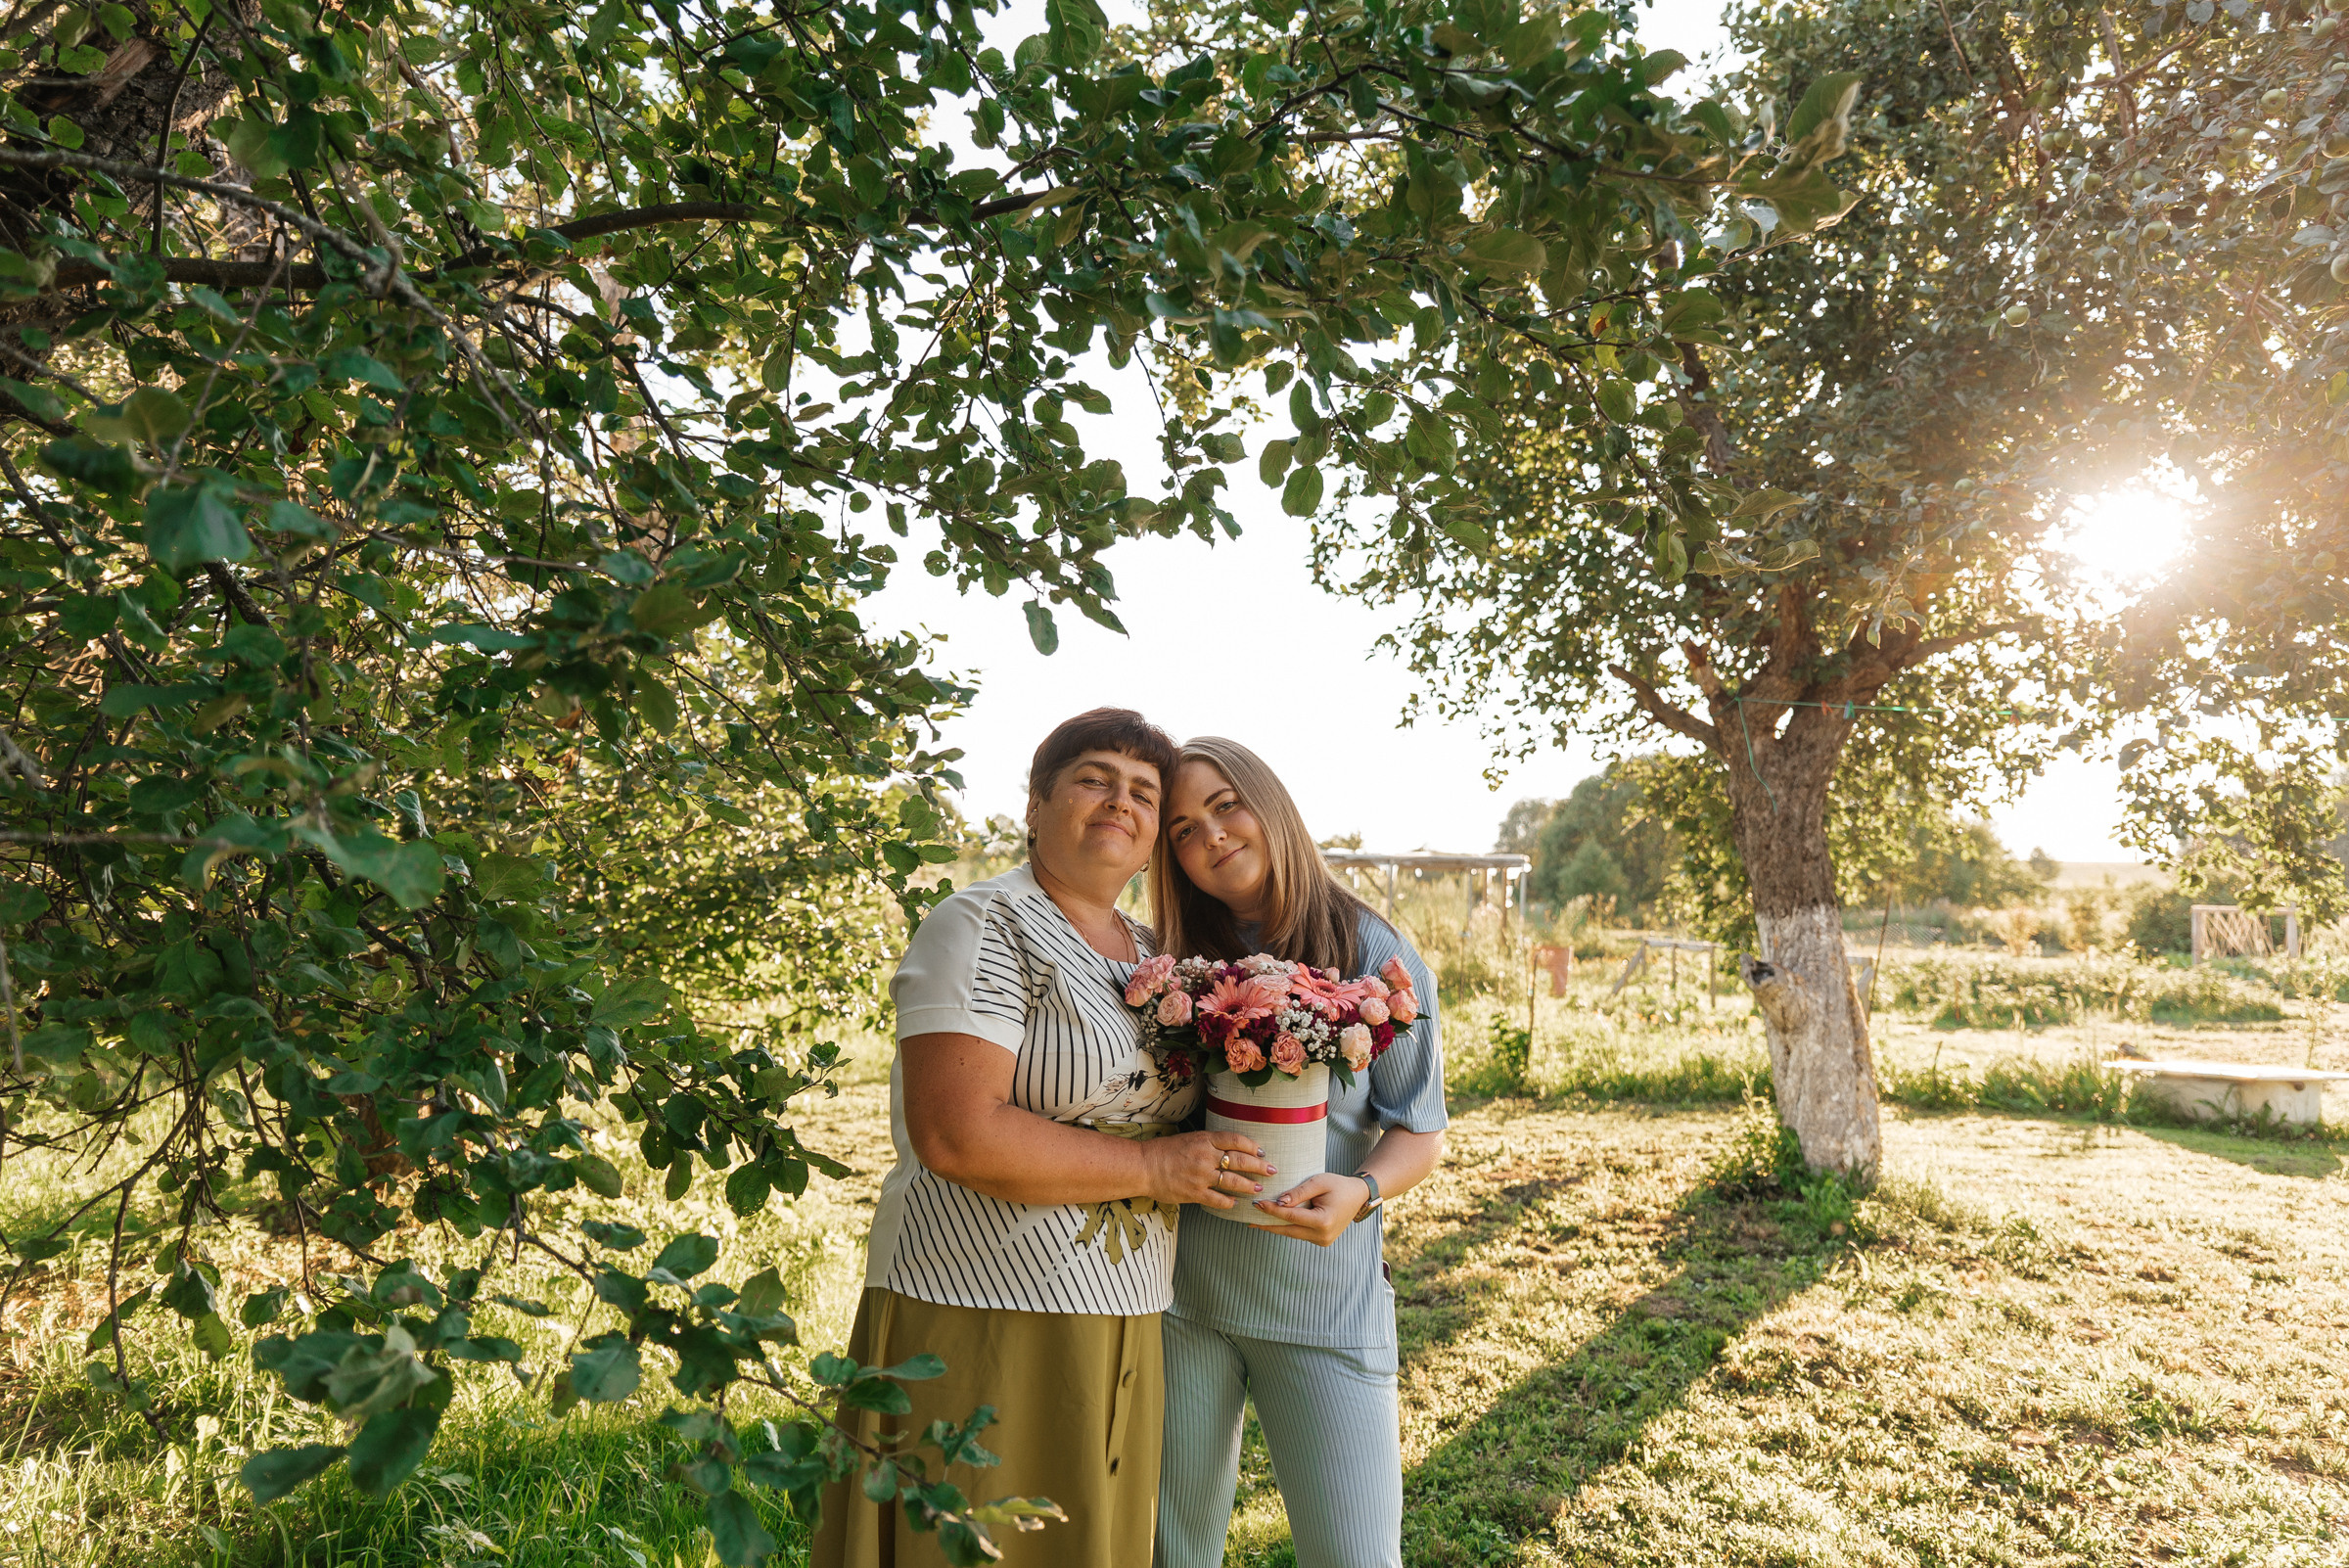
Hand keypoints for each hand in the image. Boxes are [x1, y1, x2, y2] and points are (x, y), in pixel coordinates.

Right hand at [1140, 1131, 1274, 1209]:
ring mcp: (1201, 1175)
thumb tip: (1231, 1147)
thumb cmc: (1165, 1151)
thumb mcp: (1190, 1139)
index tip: (1261, 1152)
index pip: (1235, 1140)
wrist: (1144, 1166)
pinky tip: (1235, 1203)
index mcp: (1204, 1140)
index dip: (1251, 1146)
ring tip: (1259, 1188)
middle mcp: (1205, 1156)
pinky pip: (1218, 1199)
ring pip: (1233, 1181)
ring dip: (1249, 1185)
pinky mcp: (1194, 1192)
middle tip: (1271, 1170)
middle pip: (1239, 1160)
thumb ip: (1210, 1143)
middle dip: (1259, 1166)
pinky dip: (1229, 1202)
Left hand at [1252, 1174, 1369, 1246]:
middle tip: (1249, 1220)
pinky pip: (1299, 1234)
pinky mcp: (1321, 1241)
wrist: (1357, 1196)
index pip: (1291, 1216)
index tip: (1256, 1204)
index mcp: (1323, 1221)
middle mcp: (1322, 1235)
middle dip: (1268, 1224)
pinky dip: (1287, 1228)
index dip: (1272, 1210)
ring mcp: (1322, 1241)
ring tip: (1256, 1221)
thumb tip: (1279, 1202)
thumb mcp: (1319, 1182)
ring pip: (1292, 1234)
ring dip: (1276, 1227)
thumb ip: (1298, 1192)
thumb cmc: (1338, 1185)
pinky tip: (1274, 1222)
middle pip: (1288, 1230)